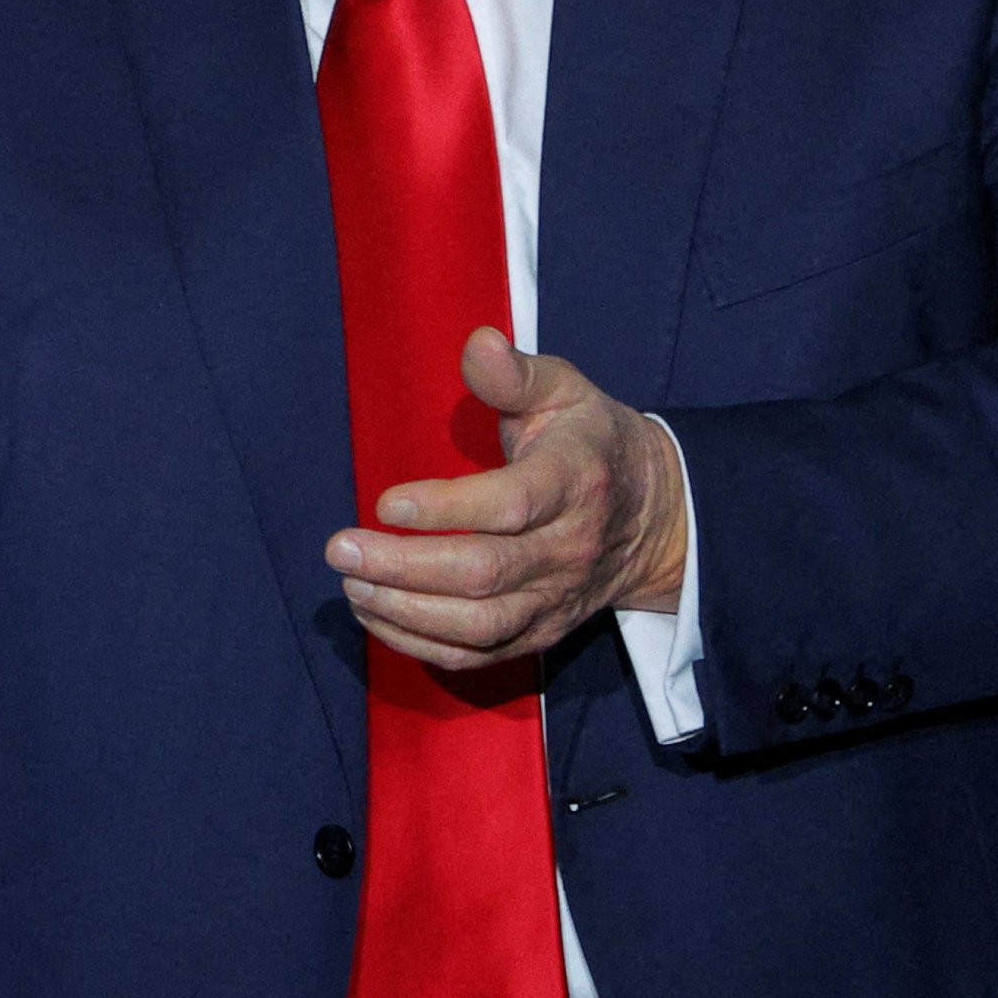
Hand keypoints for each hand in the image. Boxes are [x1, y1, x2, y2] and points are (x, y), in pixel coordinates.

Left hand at [326, 331, 693, 672]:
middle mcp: (567, 548)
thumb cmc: (590, 442)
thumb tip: (477, 343)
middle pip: (484, 573)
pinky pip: (479, 654)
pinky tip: (376, 615)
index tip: (385, 503)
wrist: (656, 516)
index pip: (511, 504)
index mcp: (574, 481)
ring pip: (479, 624)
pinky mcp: (541, 632)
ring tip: (351, 585)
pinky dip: (422, 645)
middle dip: (404, 567)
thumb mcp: (564, 391)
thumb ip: (515, 374)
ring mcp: (555, 598)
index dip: (447, 508)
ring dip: (406, 612)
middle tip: (341, 550)